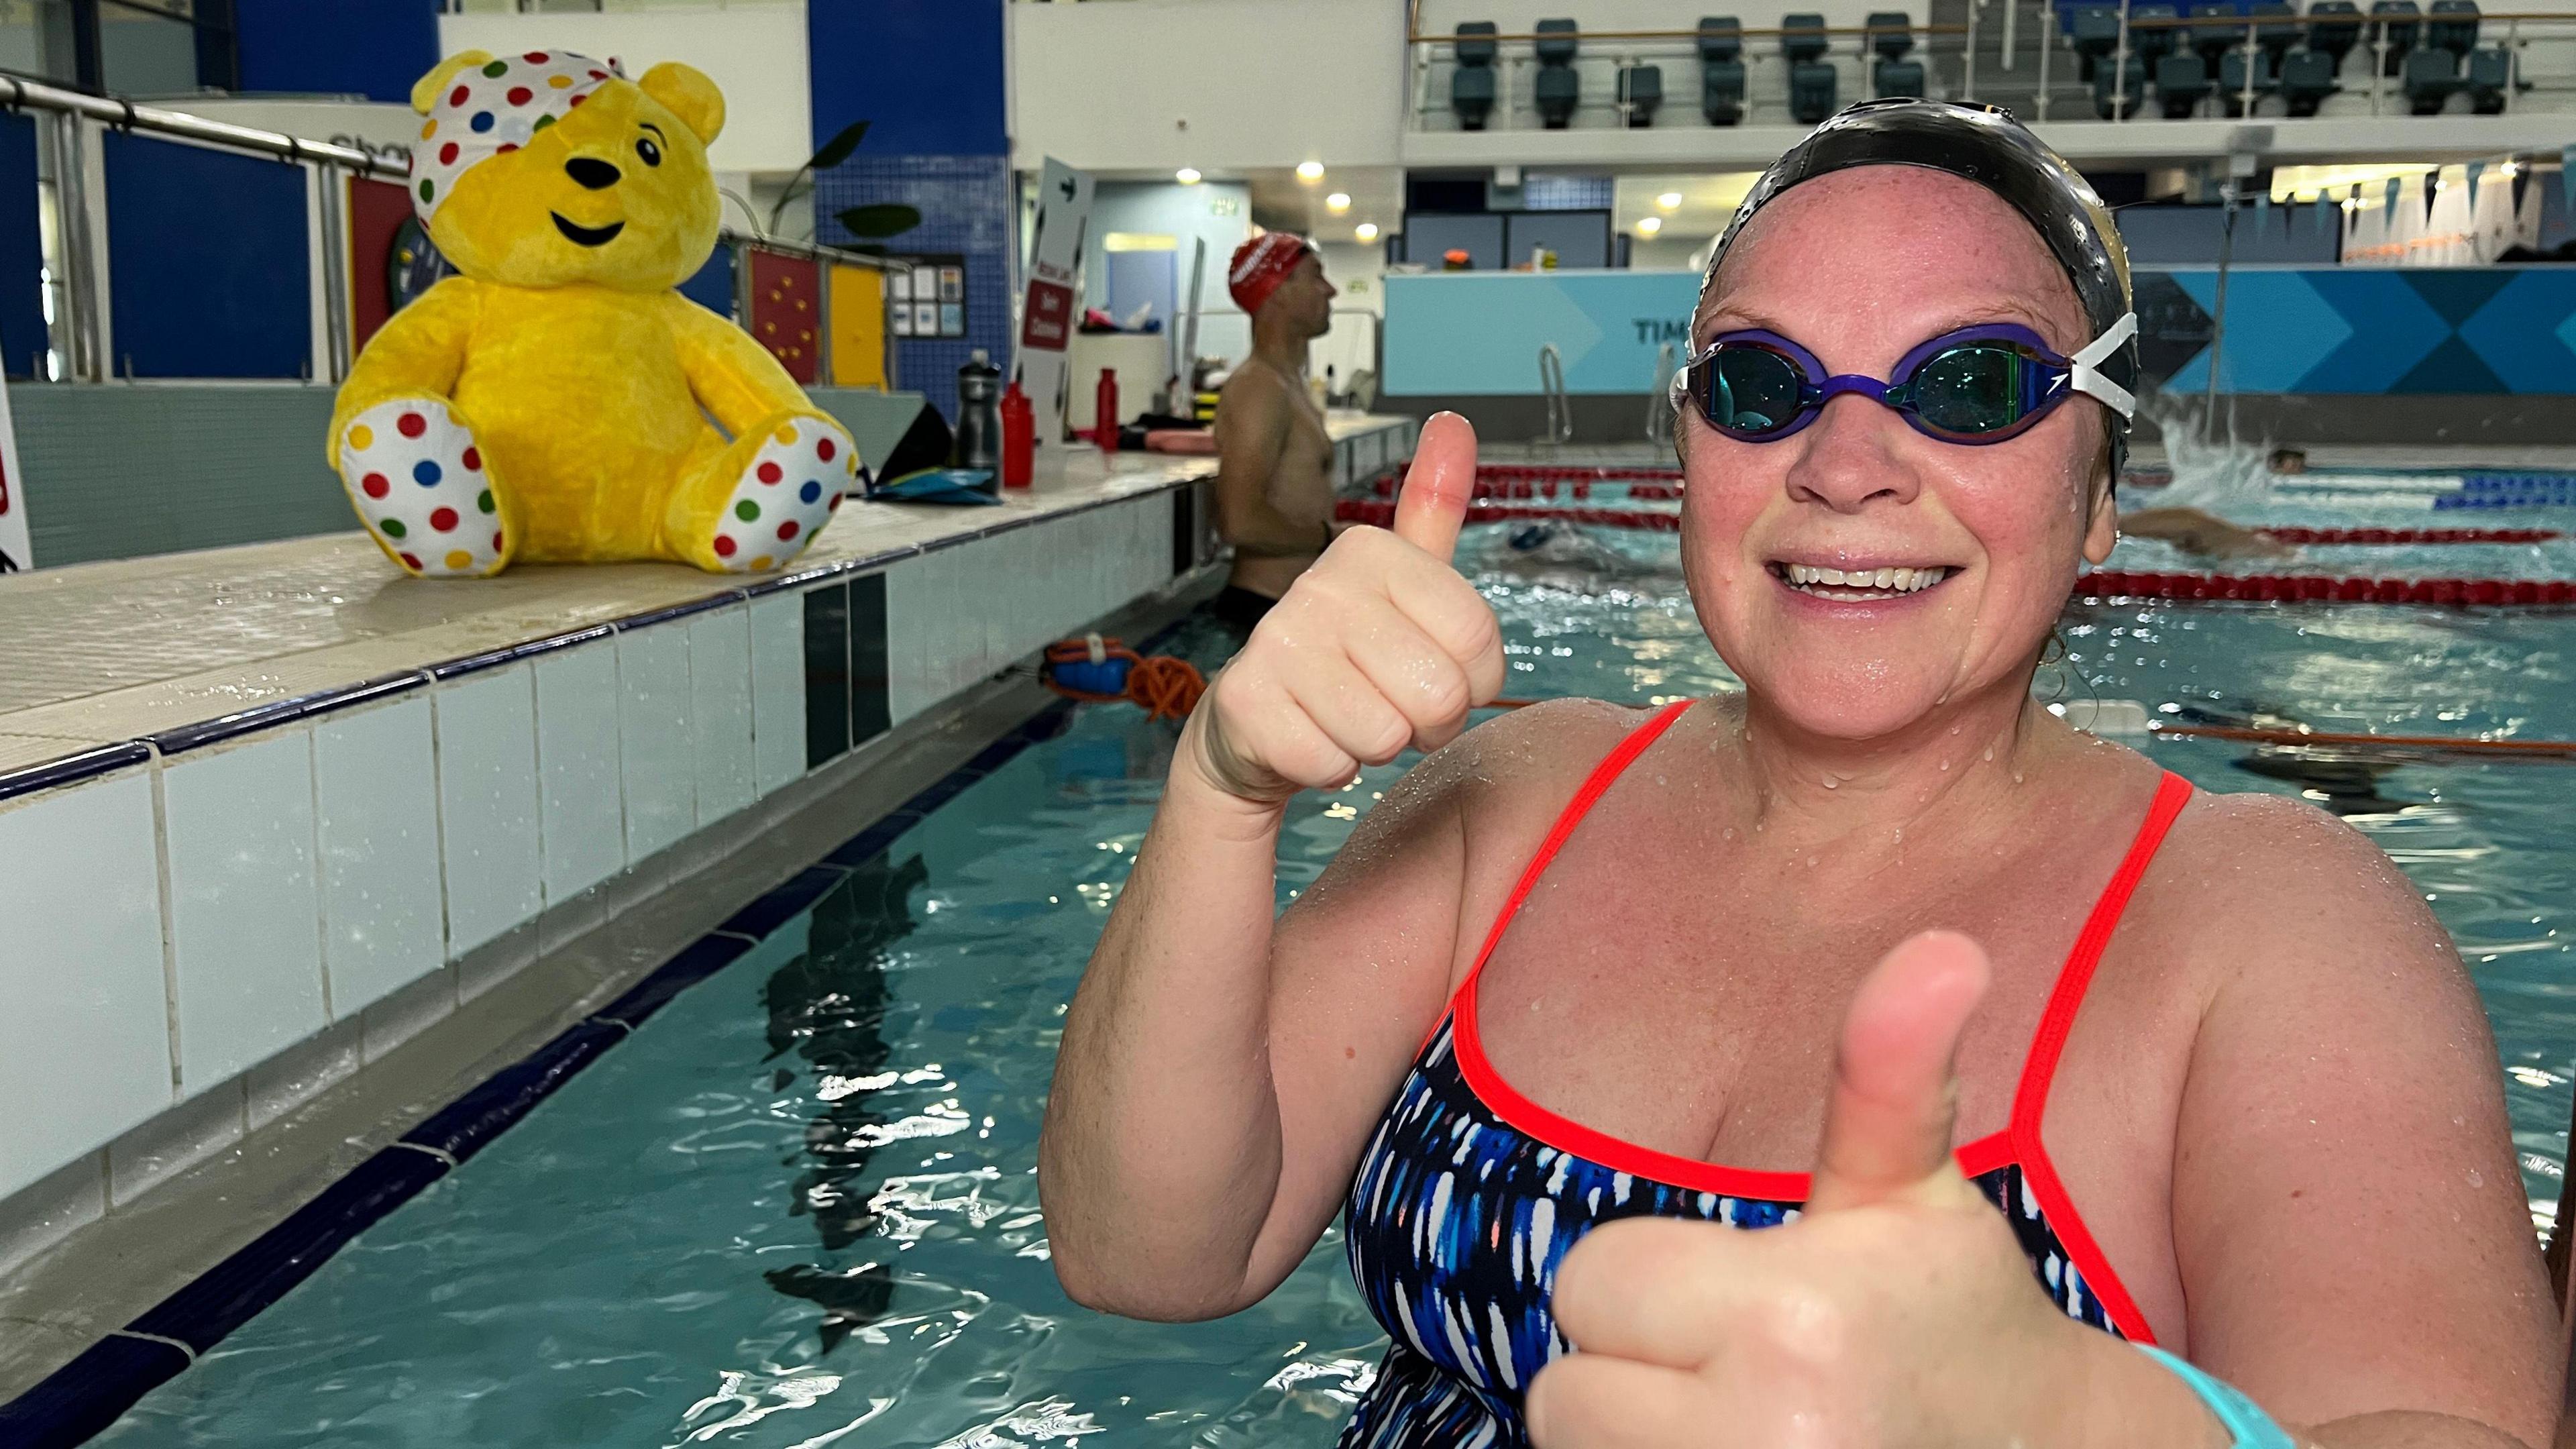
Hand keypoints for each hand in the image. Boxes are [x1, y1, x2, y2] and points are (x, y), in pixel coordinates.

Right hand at [1184, 412, 1504, 807]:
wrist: (1253, 723)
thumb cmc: (1348, 653)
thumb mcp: (1401, 580)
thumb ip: (1434, 508)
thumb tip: (1455, 420)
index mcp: (1371, 550)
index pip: (1480, 642)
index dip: (1472, 682)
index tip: (1433, 671)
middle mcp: (1321, 583)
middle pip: (1440, 694)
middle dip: (1426, 722)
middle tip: (1389, 703)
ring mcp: (1276, 640)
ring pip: (1387, 735)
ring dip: (1377, 747)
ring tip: (1348, 718)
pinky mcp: (1246, 702)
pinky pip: (1334, 765)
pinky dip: (1330, 769)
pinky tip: (1311, 737)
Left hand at [1524, 933, 2154, 1448]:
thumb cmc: (1957, 1329)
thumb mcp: (1920, 1200)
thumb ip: (1892, 1077)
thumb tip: (1944, 946)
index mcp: (1793, 1320)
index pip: (1588, 1286)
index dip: (1654, 1291)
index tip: (1745, 1306)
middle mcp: (1767, 1437)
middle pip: (1564, 1392)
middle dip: (1635, 1380)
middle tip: (1743, 1380)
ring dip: (1631, 1445)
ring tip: (1737, 1433)